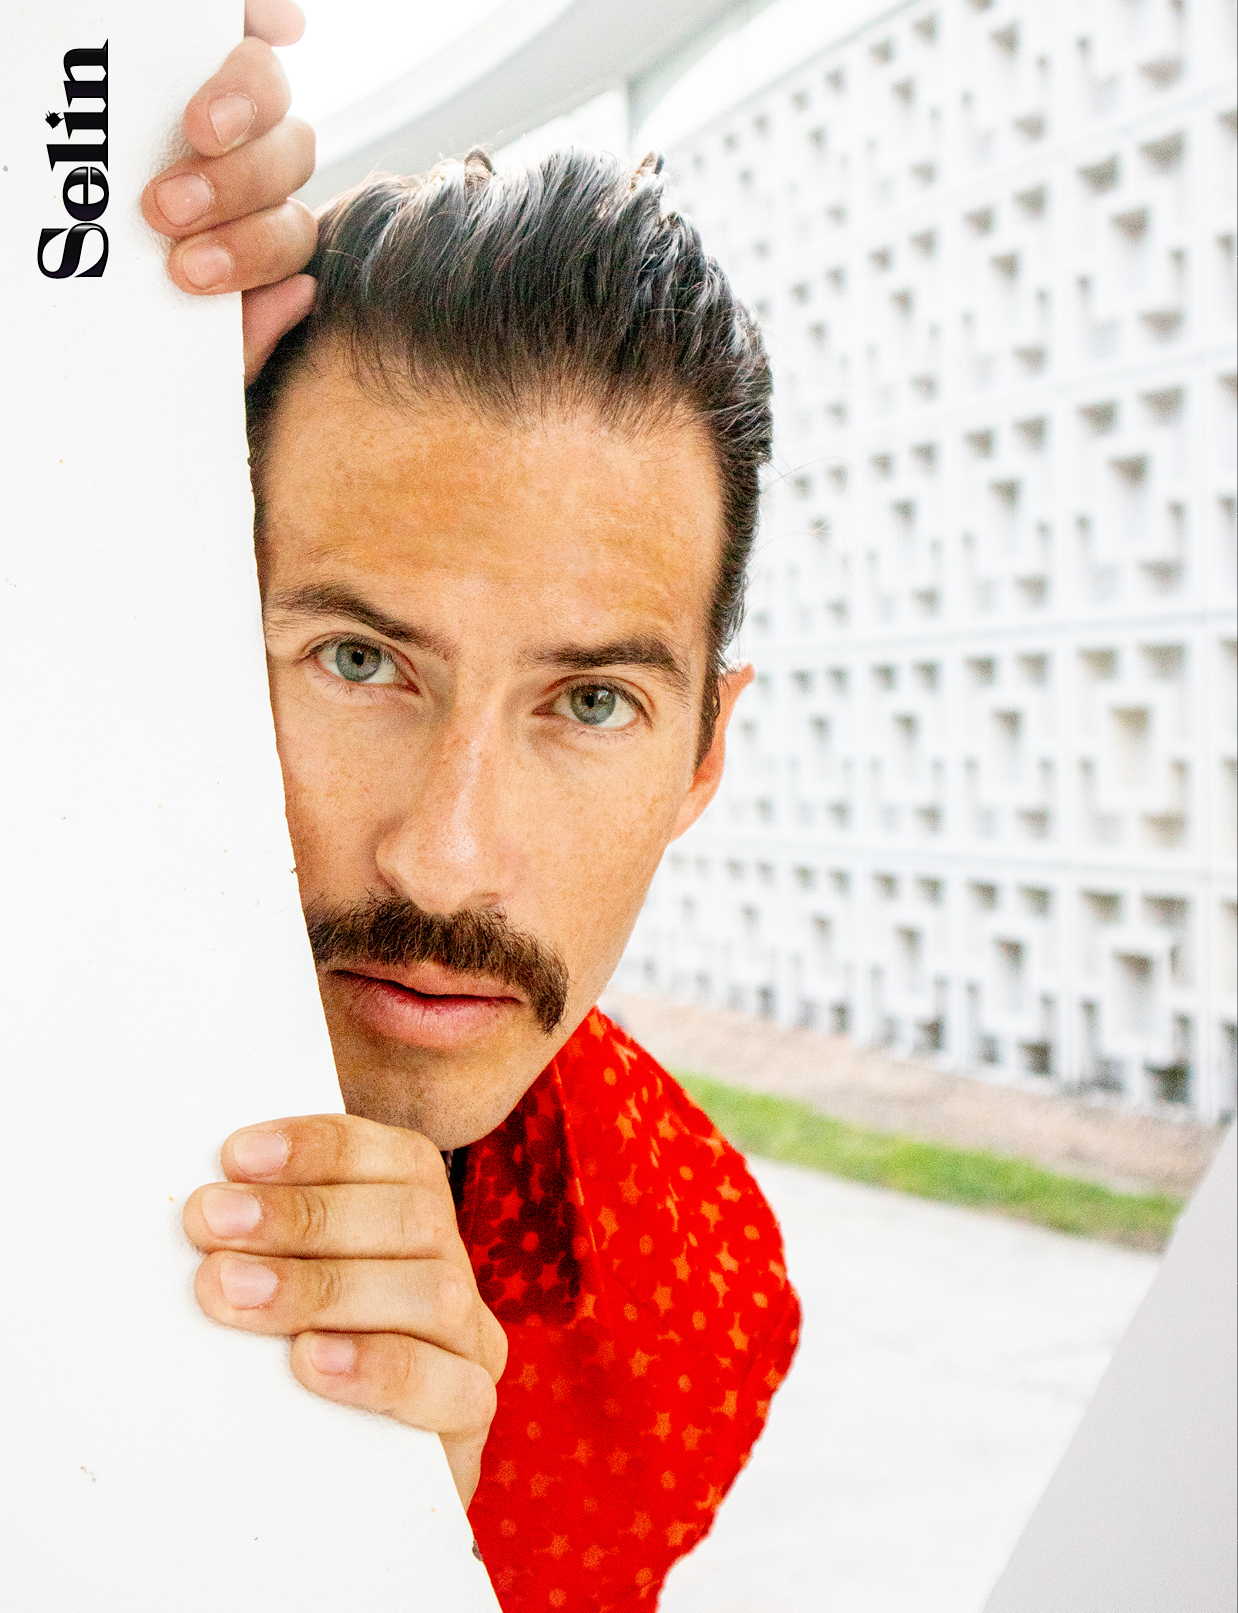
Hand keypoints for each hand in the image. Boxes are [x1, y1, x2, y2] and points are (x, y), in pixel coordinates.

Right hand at [141, 0, 316, 381]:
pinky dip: (264, 19)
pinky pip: (246, 25)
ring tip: (196, 130)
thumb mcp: (162, 331)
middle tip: (167, 208)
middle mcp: (250, 162)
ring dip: (245, 109)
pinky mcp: (197, 44)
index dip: (252, 252)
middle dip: (237, 188)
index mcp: (248, 227)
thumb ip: (231, 338)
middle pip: (287, 160)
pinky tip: (278, 26)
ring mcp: (228, 101)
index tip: (188, 271)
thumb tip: (298, 294)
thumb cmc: (106, 294)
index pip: (284, 236)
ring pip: (273, 93)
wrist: (46, 275)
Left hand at [184, 1115, 507, 1508]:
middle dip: (303, 1215)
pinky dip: (377, 1366)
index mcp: (418, 1215)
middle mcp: (453, 1266)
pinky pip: (450, 1385)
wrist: (323, 1481)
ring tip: (234, 1292)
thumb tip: (202, 1199)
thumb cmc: (282, 1359)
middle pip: (411, 1216)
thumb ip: (258, 1236)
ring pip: (433, 1290)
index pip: (396, 1157)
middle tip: (210, 1223)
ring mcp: (470, 1340)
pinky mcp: (469, 1411)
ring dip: (324, 1286)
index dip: (319, 1147)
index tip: (234, 1156)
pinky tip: (310, 1360)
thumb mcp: (272, 1282)